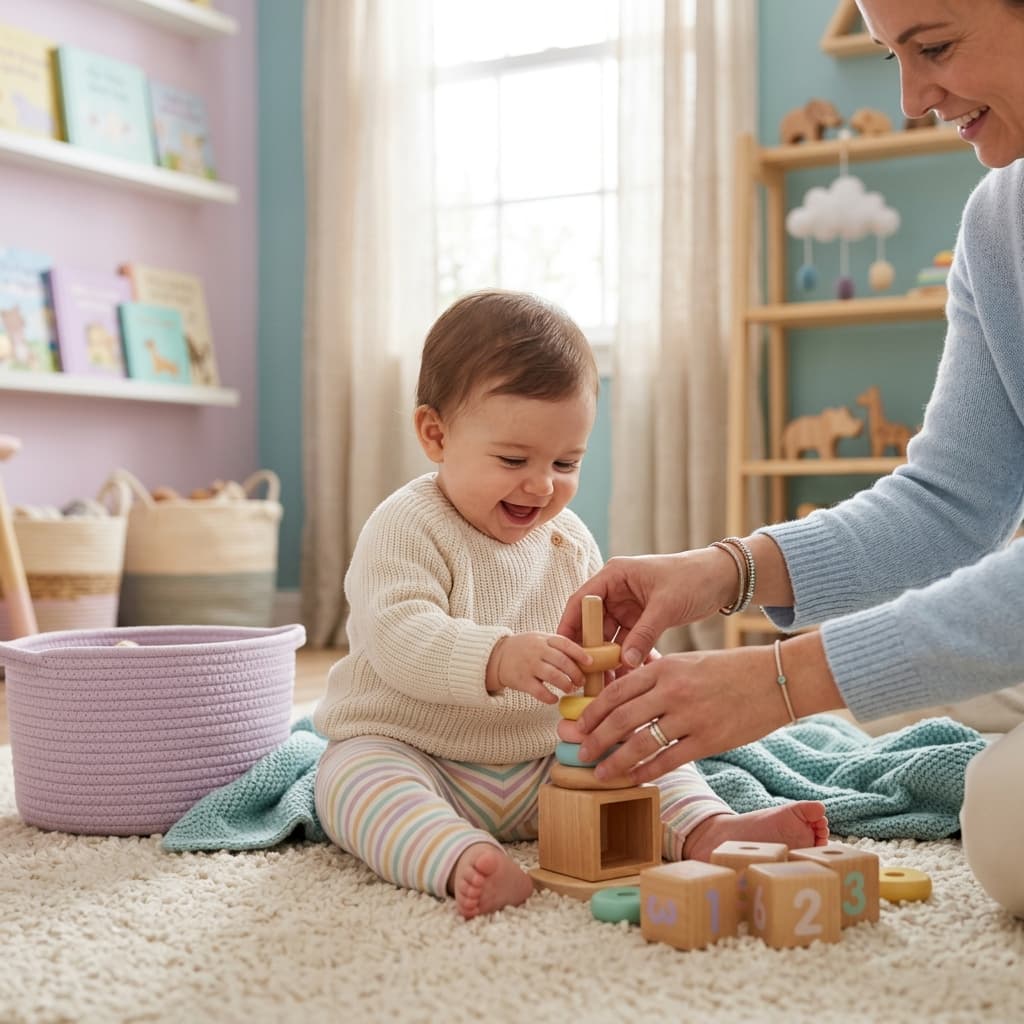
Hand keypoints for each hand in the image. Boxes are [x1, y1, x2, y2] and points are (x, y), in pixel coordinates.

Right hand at [487, 633, 592, 704]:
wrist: (497, 656)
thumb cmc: (525, 649)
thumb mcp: (540, 640)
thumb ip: (558, 647)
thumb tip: (584, 659)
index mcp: (544, 639)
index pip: (565, 644)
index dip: (579, 653)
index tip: (590, 662)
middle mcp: (537, 651)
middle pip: (562, 661)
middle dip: (575, 673)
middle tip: (581, 681)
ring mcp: (529, 666)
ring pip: (553, 676)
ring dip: (565, 684)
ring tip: (570, 688)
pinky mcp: (521, 681)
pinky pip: (539, 691)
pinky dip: (550, 697)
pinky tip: (554, 699)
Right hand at [557, 550, 734, 668]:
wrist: (723, 578)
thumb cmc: (693, 578)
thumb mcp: (665, 605)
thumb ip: (643, 633)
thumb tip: (626, 662)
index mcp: (614, 576)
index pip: (581, 602)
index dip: (569, 626)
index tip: (563, 651)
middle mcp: (617, 591)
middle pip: (593, 624)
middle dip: (590, 651)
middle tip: (586, 678)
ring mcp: (629, 607)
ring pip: (610, 638)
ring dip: (609, 660)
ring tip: (607, 685)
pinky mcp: (642, 620)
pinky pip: (629, 643)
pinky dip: (629, 659)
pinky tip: (630, 679)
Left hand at [575, 634, 842, 780]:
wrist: (774, 679)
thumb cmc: (730, 670)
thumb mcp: (688, 662)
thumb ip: (658, 676)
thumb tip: (626, 693)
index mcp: (664, 668)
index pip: (617, 691)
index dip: (593, 711)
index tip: (578, 725)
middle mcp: (672, 691)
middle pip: (621, 718)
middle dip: (595, 738)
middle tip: (579, 752)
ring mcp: (690, 716)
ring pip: (641, 743)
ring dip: (616, 761)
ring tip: (600, 774)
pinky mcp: (709, 740)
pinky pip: (669, 760)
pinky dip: (648, 772)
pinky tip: (635, 780)